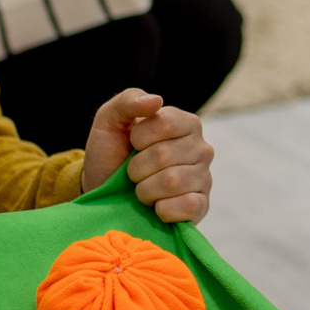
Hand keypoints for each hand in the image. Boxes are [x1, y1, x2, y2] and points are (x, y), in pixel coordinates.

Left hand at [82, 88, 214, 222]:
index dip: (139, 138)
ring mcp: (204, 178)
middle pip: (164, 155)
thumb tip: (156, 100)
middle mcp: (202, 148)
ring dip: (145, 190)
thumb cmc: (111, 154)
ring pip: (172, 182)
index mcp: (185, 122)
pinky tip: (157, 206)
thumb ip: (129, 100)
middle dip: (137, 168)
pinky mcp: (202, 206)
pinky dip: (162, 209)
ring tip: (143, 189)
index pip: (164, 123)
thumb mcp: (109, 120)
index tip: (131, 144)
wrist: (105, 193)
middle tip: (133, 173)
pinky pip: (187, 206)